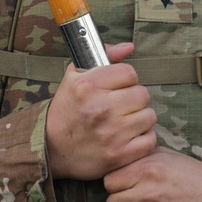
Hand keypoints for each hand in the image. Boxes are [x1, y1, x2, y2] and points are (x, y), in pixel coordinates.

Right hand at [46, 42, 156, 180]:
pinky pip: (149, 140)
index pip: (129, 73)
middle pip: (142, 94)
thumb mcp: (75, 77)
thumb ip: (104, 56)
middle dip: (134, 98)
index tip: (118, 87)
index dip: (126, 79)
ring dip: (141, 118)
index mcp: (88, 86)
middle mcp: (101, 109)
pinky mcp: (119, 155)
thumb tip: (129, 47)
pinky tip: (130, 136)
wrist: (52, 147)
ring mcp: (111, 134)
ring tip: (126, 121)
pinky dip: (143, 138)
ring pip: (149, 116)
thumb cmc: (67, 109)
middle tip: (123, 105)